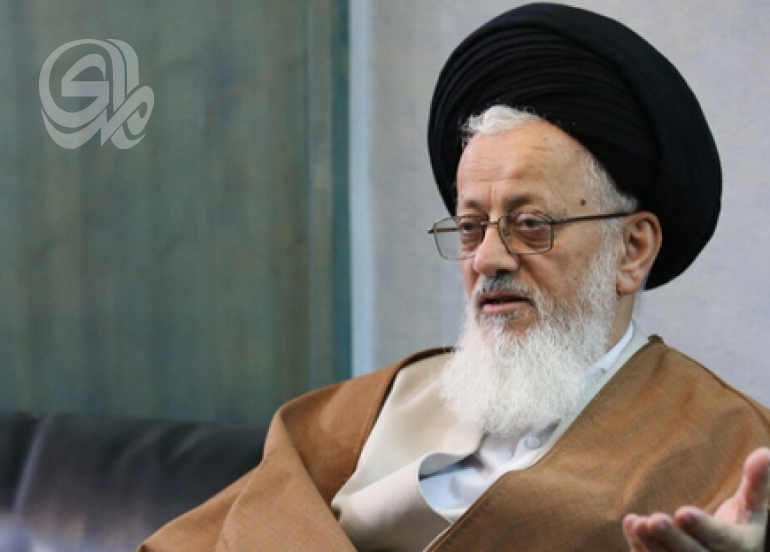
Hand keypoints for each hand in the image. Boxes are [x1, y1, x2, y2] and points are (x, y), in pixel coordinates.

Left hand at [623, 447, 769, 550]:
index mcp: (740, 547)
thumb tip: (765, 452)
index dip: (702, 527)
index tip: (682, 512)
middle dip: (673, 539)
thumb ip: (757, 483)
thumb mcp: (753, 507)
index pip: (721, 538)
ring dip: (651, 544)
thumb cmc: (742, 524)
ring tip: (637, 523)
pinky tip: (631, 523)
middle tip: (655, 520)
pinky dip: (640, 547)